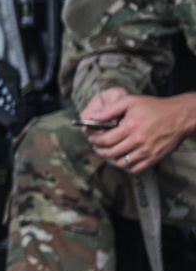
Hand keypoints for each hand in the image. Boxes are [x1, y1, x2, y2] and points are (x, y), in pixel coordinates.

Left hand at [79, 87, 195, 172]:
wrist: (179, 116)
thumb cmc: (154, 107)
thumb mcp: (130, 101)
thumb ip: (110, 109)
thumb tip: (93, 117)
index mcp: (130, 126)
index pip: (105, 140)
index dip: (95, 141)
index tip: (91, 139)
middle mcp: (138, 141)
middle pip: (111, 153)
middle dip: (99, 150)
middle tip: (96, 147)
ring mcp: (147, 151)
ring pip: (121, 163)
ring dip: (110, 160)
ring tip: (107, 153)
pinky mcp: (154, 158)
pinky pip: (135, 169)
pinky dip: (126, 167)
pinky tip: (121, 159)